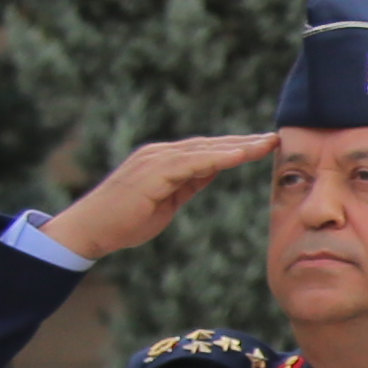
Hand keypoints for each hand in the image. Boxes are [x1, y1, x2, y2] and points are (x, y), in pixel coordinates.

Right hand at [40, 128, 279, 259]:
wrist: (92, 229)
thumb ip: (188, 183)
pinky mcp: (153, 173)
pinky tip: (239, 156)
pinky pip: (192, 163)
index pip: (207, 150)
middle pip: (210, 144)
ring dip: (237, 146)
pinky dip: (217, 158)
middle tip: (275, 138)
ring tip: (265, 144)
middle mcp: (160, 154)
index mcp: (165, 160)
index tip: (264, 146)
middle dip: (244, 142)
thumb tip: (213, 171)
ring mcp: (155, 160)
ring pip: (204, 150)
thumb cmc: (125, 220)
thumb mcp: (168, 200)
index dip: (236, 147)